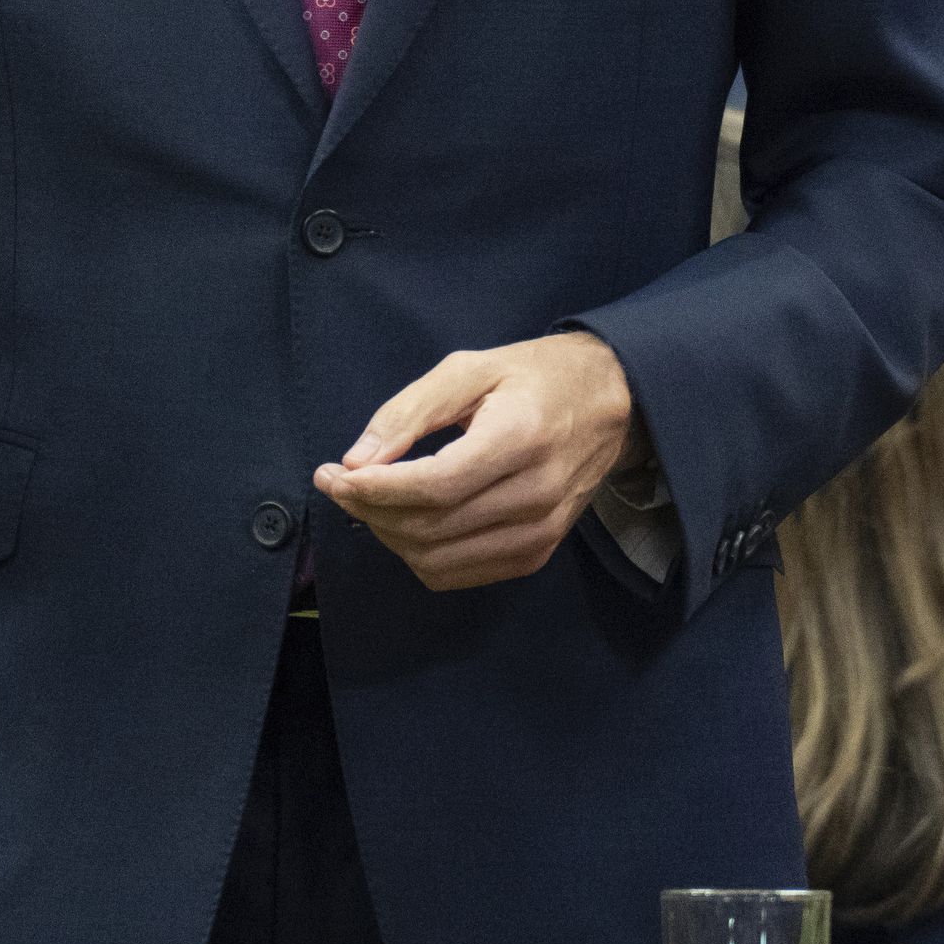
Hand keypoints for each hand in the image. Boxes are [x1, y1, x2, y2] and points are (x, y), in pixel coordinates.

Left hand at [313, 331, 641, 591]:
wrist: (608, 404)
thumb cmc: (533, 378)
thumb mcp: (469, 369)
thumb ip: (409, 411)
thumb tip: (357, 460)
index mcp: (522, 437)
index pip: (434, 486)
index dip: (374, 489)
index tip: (334, 474)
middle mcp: (537, 493)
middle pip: (430, 528)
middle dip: (368, 510)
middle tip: (340, 482)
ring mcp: (541, 531)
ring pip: (438, 560)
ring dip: (388, 535)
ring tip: (370, 500)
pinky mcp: (536, 553)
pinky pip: (458, 574)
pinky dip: (419, 555)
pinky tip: (406, 520)